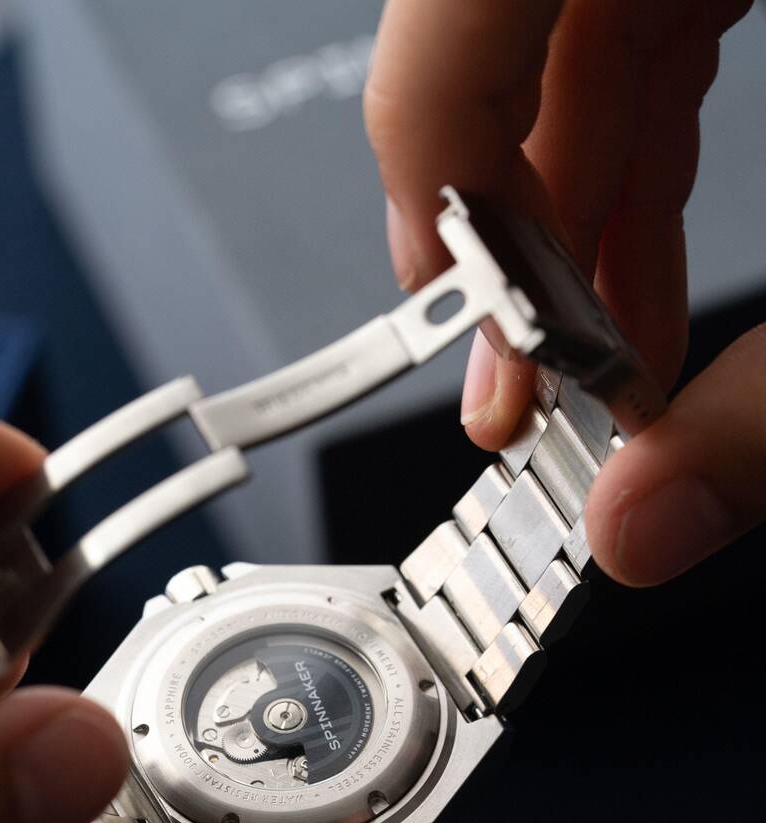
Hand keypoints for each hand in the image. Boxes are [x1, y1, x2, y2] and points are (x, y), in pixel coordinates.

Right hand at [364, 0, 762, 585]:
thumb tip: (648, 527)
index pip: (446, 46)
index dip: (422, 196)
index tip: (438, 330)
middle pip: (494, 90)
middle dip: (503, 266)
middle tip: (509, 404)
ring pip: (556, 104)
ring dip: (560, 260)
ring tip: (571, 389)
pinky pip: (623, 96)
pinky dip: (618, 210)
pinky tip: (621, 311)